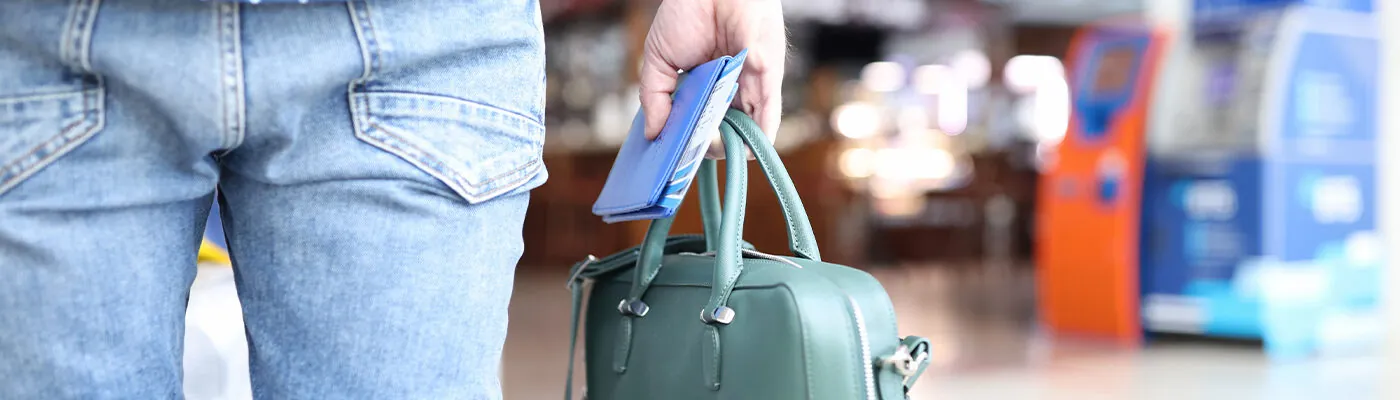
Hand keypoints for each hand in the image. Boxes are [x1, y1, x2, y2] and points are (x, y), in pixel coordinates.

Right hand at [639, 0, 785, 157]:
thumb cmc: (687, 14)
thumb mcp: (659, 60)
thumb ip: (655, 98)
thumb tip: (651, 134)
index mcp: (706, 83)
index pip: (699, 122)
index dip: (687, 140)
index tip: (671, 153)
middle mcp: (730, 88)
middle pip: (722, 131)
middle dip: (704, 148)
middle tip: (686, 153)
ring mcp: (750, 86)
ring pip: (744, 131)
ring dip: (727, 147)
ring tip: (705, 150)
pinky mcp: (767, 80)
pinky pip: (767, 118)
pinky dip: (757, 139)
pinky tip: (739, 151)